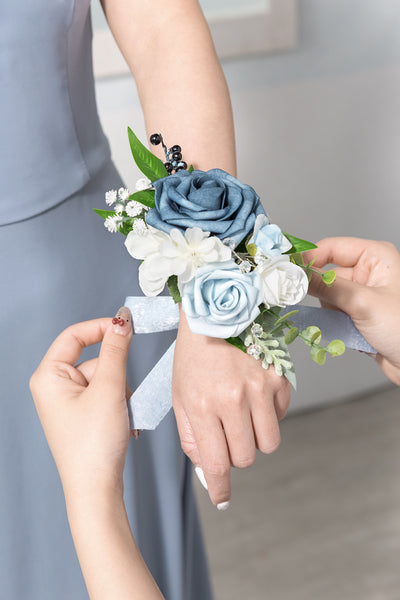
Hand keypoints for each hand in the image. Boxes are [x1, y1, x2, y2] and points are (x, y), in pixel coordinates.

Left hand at [30, 309, 164, 598]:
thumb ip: (117, 350)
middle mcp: (54, 387)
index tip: (128, 326)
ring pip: (104, 378)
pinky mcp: (81, 414)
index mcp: (49, 376)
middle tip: (121, 395)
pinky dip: (119, 404)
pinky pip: (105, 394)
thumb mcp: (110, 388)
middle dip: (116, 374)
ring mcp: (67, 402)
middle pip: (94, 359)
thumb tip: (122, 319)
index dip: (102, 327)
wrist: (96, 490)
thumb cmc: (94, 445)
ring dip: (121, 392)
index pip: (75, 335)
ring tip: (121, 416)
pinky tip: (123, 423)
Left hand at [172, 311, 290, 507]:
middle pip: (246, 457)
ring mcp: (261, 387)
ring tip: (241, 415)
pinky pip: (280, 416)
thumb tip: (209, 473)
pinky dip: (267, 415)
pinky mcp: (280, 377)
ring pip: (268, 442)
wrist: (217, 312)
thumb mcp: (180, 396)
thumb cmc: (193, 356)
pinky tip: (252, 394)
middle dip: (235, 455)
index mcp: (203, 404)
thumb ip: (192, 437)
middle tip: (226, 434)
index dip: (220, 488)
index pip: (217, 463)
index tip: (222, 499)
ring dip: (254, 438)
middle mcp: (234, 398)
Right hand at [304, 237, 399, 384]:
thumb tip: (295, 274)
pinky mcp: (357, 316)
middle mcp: (368, 272)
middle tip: (294, 298)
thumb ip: (326, 287)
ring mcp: (362, 295)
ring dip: (325, 311)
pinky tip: (338, 332)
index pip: (330, 248)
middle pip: (325, 273)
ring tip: (335, 323)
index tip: (284, 271)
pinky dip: (330, 324)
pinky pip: (332, 315)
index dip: (307, 259)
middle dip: (314, 289)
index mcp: (375, 257)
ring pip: (326, 297)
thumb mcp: (362, 303)